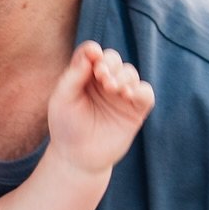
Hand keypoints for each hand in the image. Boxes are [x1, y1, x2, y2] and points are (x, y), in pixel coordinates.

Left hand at [47, 40, 153, 174]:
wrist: (78, 158)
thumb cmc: (66, 127)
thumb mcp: (62, 99)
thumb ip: (74, 76)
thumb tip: (91, 52)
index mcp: (84, 76)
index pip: (92, 54)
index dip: (93, 51)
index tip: (93, 55)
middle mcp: (104, 82)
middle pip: (113, 59)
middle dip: (110, 63)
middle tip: (102, 75)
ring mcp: (121, 95)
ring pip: (130, 73)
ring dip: (123, 76)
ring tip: (112, 87)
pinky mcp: (135, 110)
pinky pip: (146, 93)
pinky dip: (140, 89)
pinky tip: (127, 94)